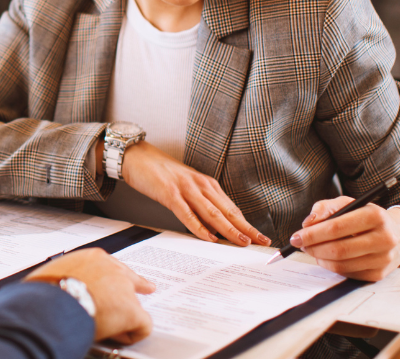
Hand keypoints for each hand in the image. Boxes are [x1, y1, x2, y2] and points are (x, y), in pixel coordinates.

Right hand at [25, 248, 155, 343]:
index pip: (111, 265)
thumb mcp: (53, 274)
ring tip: (107, 329)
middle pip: (130, 279)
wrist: (51, 304)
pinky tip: (120, 337)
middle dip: (139, 285)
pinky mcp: (132, 311)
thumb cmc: (45, 292)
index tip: (122, 277)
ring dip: (122, 317)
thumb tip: (55, 288)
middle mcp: (112, 269)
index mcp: (93, 258)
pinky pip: (143, 326)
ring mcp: (125, 290)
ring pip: (132, 305)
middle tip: (148, 288)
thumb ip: (64, 277)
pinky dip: (133, 334)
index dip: (116, 275)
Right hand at [117, 141, 269, 246]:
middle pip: (228, 211)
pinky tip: (209, 237)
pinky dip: (200, 227)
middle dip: (246, 228)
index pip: (231, 208)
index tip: (260, 236)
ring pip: (212, 213)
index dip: (247, 224)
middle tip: (262, 242)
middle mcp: (201, 185)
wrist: (137, 157)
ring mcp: (186, 189)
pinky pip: (187, 213)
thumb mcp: (186, 187)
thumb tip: (213, 227)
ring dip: (229, 229)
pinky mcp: (170, 193)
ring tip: (242, 242)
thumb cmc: (161, 173)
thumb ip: (200, 204)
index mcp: (207, 185)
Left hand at [290, 196, 399, 281]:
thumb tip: (307, 223)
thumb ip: (325, 208)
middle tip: (300, 245)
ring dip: (320, 259)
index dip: (312, 234)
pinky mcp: (379, 274)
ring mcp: (383, 259)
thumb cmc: (365, 217)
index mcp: (376, 216)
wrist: (398, 235)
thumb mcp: (348, 203)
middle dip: (313, 248)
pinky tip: (327, 258)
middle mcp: (384, 238)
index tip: (296, 236)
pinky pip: (347, 273)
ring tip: (312, 250)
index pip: (337, 227)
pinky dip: (331, 267)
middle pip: (338, 249)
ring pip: (341, 264)